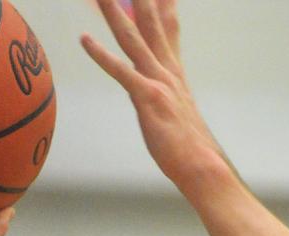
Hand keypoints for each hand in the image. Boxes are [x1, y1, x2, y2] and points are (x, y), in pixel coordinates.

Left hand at [81, 0, 226, 190]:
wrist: (203, 167)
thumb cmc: (190, 149)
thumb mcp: (179, 115)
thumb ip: (167, 97)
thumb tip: (158, 95)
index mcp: (174, 73)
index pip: (167, 28)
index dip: (163, 4)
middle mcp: (167, 71)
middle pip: (149, 22)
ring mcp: (158, 83)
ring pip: (131, 37)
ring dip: (114, 11)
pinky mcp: (148, 99)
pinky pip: (121, 71)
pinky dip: (101, 55)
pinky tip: (85, 40)